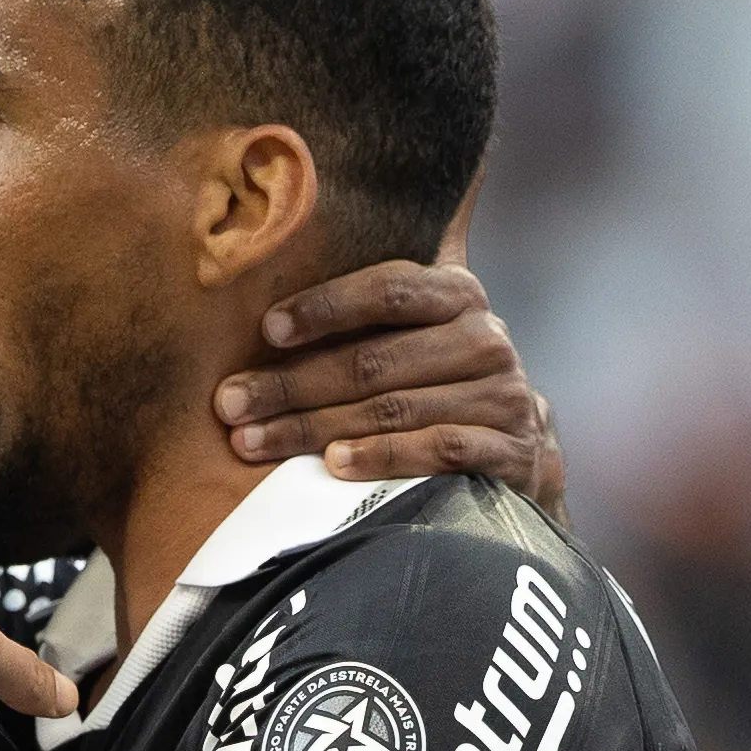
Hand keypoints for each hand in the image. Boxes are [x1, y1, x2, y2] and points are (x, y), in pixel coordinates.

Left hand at [212, 261, 564, 516]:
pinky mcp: (509, 449)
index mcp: (456, 295)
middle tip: (231, 404)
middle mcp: (484, 339)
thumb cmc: (439, 380)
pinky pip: (435, 450)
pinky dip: (381, 457)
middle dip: (290, 384)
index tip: (266, 330)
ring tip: (254, 441)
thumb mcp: (416, 333)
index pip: (387, 290)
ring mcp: (501, 395)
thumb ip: (368, 306)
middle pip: (374, 360)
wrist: (519, 446)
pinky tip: (333, 464)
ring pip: (392, 409)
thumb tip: (266, 287)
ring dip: (313, 428)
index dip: (324, 307)